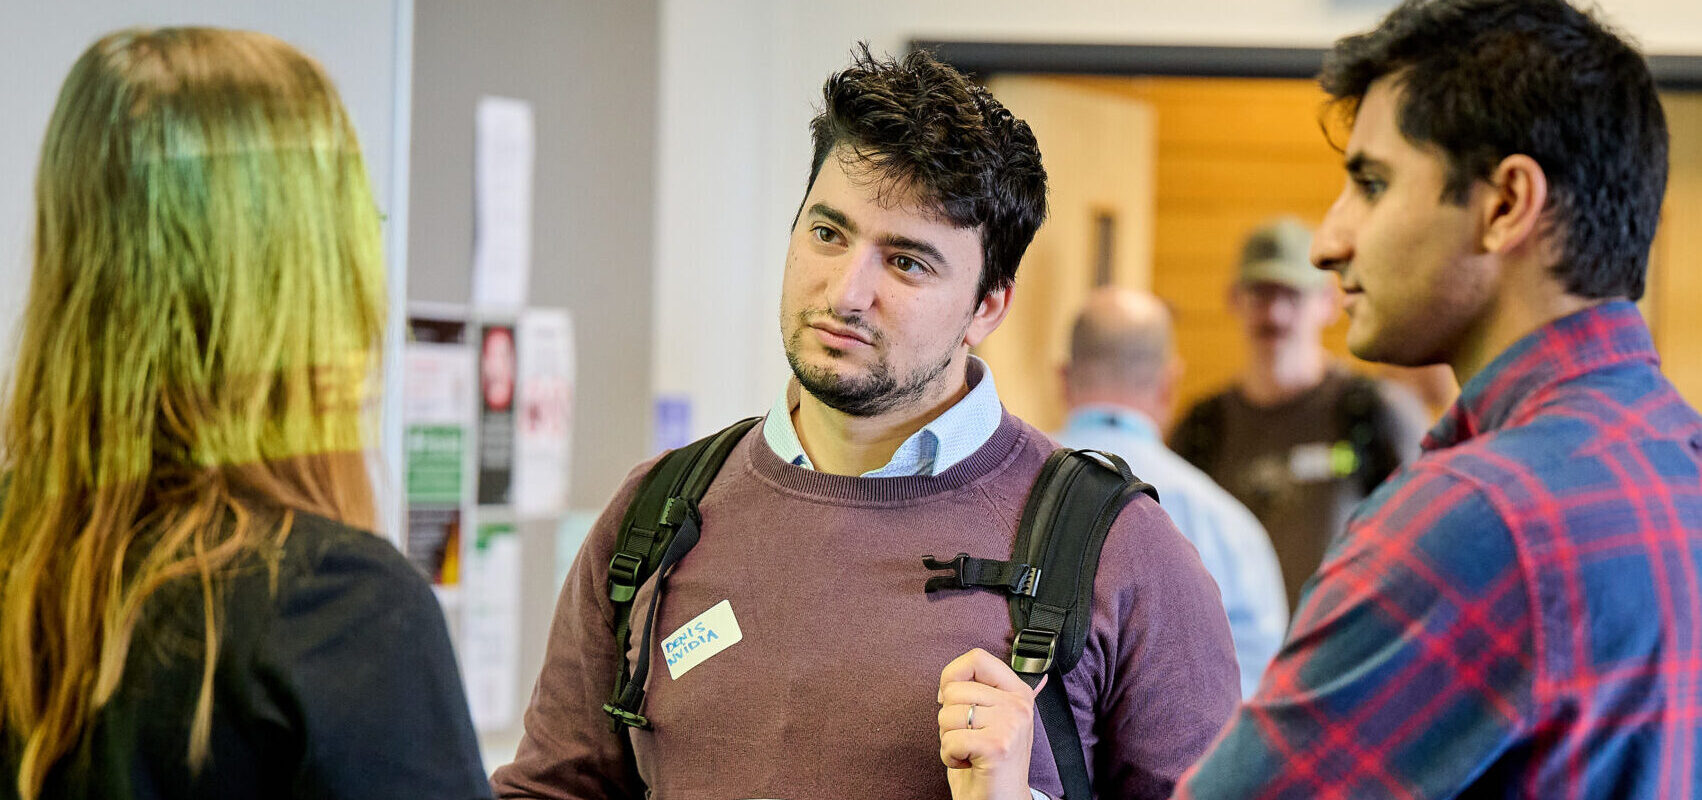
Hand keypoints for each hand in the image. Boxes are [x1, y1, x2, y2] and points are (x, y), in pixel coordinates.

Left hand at [937, 648, 1045, 799]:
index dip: (953, 675)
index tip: (952, 700)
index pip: (976, 657)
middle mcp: (1018, 705)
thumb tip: (947, 681)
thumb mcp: (988, 718)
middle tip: (970, 738)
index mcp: (1017, 692)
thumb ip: (976, 693)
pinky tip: (969, 763)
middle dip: (949, 719)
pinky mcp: (996, 746)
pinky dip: (950, 757)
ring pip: (947, 715)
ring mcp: (1010, 724)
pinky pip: (949, 740)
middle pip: (954, 689)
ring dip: (949, 739)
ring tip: (970, 751)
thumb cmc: (988, 763)